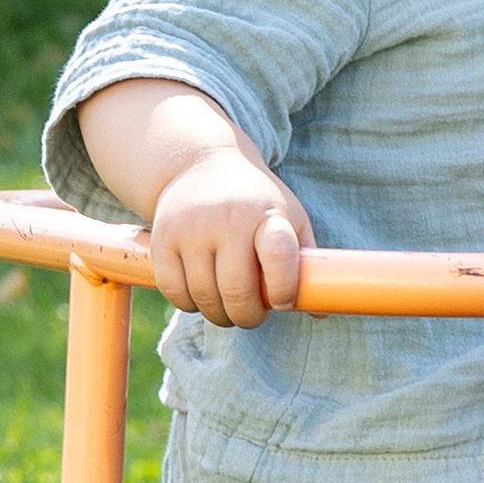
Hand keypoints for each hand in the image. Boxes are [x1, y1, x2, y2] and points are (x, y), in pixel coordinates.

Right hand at [143, 145, 311, 327]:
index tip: (283, 303)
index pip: (279, 255)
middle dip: (249, 317)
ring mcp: (192, 229)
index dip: (284, 289)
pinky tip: (201, 297)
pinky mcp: (163, 239)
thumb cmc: (256, 203)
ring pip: (204, 297)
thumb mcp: (289, 219)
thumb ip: (306, 262)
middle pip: (237, 290)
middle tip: (253, 316)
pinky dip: (189, 305)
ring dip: (220, 315)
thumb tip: (321, 313)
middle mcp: (228, 220)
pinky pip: (174, 291)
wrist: (201, 165)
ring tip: (229, 308)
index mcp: (268, 216)